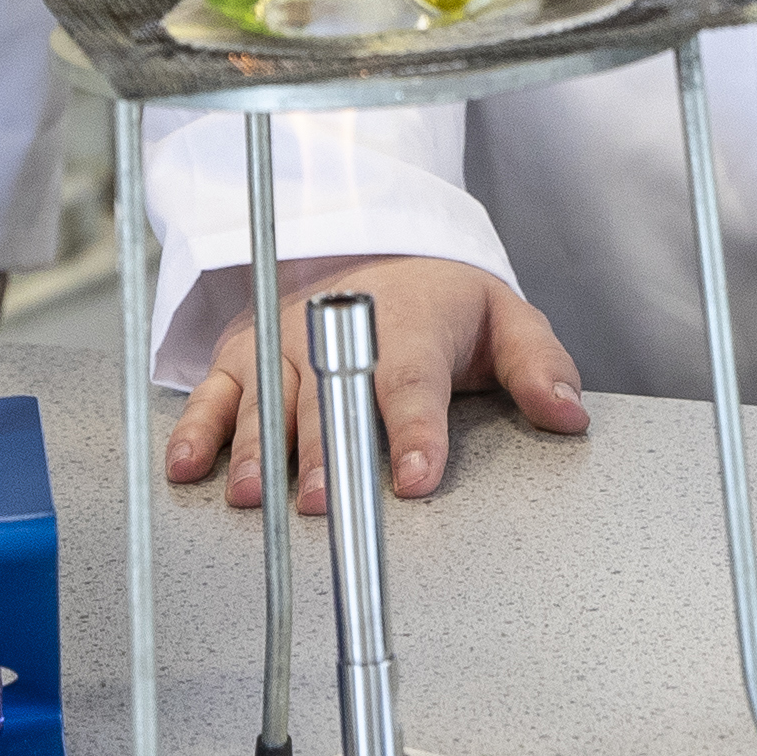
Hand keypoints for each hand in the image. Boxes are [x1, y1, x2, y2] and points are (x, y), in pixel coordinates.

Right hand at [162, 255, 585, 512]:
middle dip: (328, 454)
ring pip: (268, 400)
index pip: (412, 380)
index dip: (414, 429)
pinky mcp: (242, 351)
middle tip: (326, 505)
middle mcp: (336, 329)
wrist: (374, 250)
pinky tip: (188, 468)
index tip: (416, 476)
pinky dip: (198, 429)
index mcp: (411, 322)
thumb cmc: (441, 302)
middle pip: (330, 399)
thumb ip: (537, 366)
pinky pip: (214, 392)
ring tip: (255, 497)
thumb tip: (568, 415)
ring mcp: (283, 341)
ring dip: (260, 451)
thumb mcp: (505, 318)